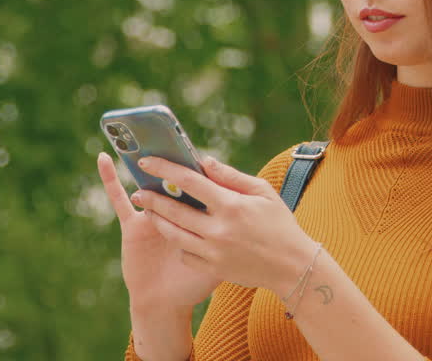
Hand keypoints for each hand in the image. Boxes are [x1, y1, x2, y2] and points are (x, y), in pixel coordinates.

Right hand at [97, 152, 220, 311]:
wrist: (169, 305)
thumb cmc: (196, 282)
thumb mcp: (221, 253)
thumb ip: (227, 223)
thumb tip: (228, 191)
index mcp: (200, 216)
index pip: (200, 184)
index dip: (198, 165)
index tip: (197, 143)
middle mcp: (177, 213)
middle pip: (174, 181)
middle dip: (172, 159)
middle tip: (166, 131)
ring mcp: (153, 218)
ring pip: (151, 185)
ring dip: (145, 164)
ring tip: (141, 137)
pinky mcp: (132, 226)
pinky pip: (120, 200)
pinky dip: (111, 180)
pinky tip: (104, 159)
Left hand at [133, 155, 318, 295]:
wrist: (292, 266)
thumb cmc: (280, 224)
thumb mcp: (263, 193)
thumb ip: (231, 176)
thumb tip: (204, 161)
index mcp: (231, 205)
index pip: (190, 181)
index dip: (165, 169)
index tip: (147, 163)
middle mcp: (219, 229)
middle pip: (174, 210)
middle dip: (152, 198)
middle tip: (139, 191)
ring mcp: (214, 252)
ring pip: (174, 233)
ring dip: (157, 220)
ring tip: (148, 211)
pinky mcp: (212, 269)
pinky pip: (185, 254)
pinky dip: (179, 243)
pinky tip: (176, 234)